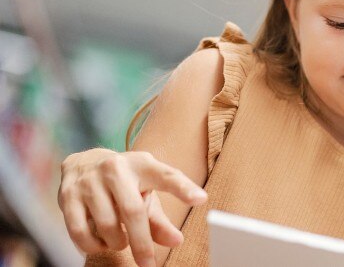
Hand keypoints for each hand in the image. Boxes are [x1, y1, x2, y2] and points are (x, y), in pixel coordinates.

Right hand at [58, 148, 207, 266]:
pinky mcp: (67, 195)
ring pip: (106, 224)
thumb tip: (176, 242)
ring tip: (120, 242)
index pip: (167, 175)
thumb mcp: (146, 194)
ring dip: (116, 243)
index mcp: (143, 165)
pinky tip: (100, 243)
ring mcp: (89, 181)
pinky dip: (92, 245)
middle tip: (148, 263)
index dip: (184, 188)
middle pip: (133, 211)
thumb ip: (160, 220)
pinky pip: (80, 231)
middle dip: (142, 243)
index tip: (201, 199)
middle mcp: (115, 168)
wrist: (83, 162)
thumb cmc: (125, 184)